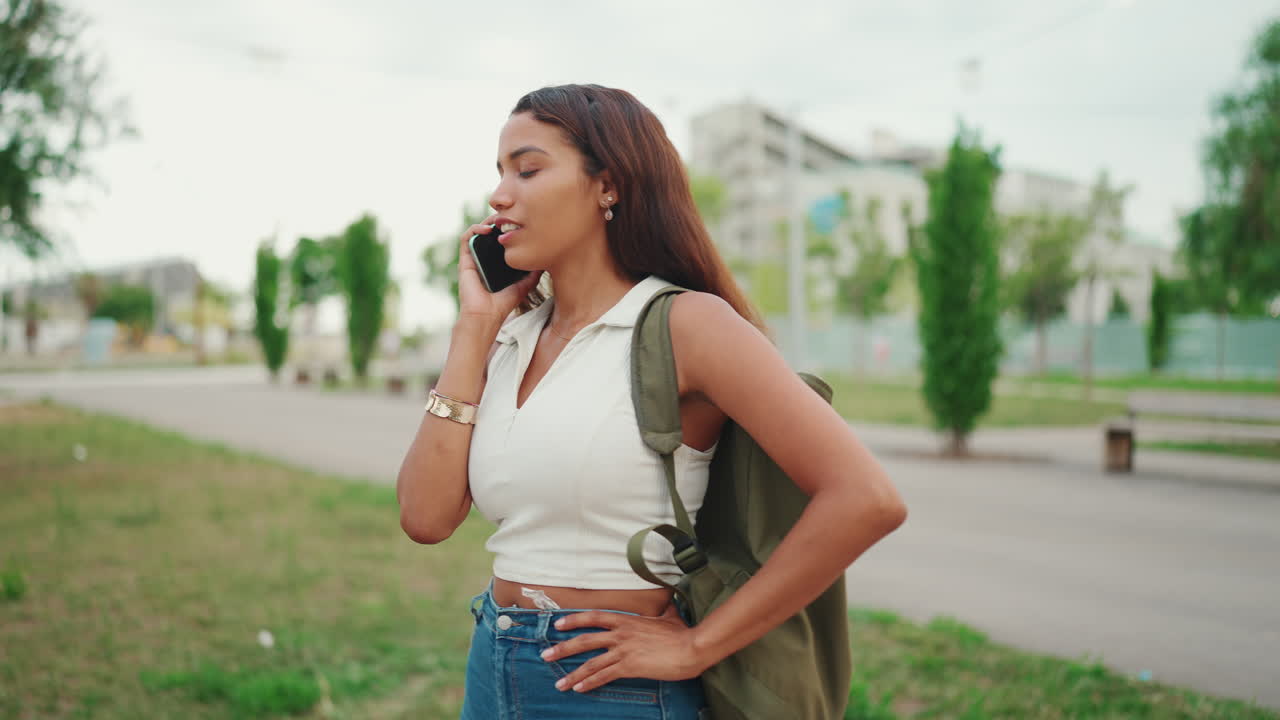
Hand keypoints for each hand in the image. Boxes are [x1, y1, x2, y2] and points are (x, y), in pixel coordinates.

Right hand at [456, 218, 542, 327]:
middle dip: (500, 221)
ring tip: (498, 219)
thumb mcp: (525, 284)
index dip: (509, 228)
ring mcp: (474, 257)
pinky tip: (487, 229)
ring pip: (478, 231)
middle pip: (491, 232)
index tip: (521, 222)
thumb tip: (546, 257)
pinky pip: (466, 238)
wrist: (486, 315)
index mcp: (498, 261)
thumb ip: (534, 272)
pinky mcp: (465, 260)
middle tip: (511, 215)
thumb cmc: (503, 303)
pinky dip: (475, 229)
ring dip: (487, 221)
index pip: (502, 239)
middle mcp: (485, 257)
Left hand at [541, 603, 710, 693]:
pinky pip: (605, 676)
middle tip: (545, 655)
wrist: (690, 648)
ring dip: (572, 673)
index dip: (574, 620)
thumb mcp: (668, 616)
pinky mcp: (630, 667)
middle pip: (584, 640)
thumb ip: (662, 610)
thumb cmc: (681, 633)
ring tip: (558, 682)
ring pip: (591, 662)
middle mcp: (620, 634)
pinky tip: (579, 688)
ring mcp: (624, 651)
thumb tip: (667, 603)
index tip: (558, 624)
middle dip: (562, 648)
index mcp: (627, 620)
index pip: (594, 617)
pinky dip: (590, 683)